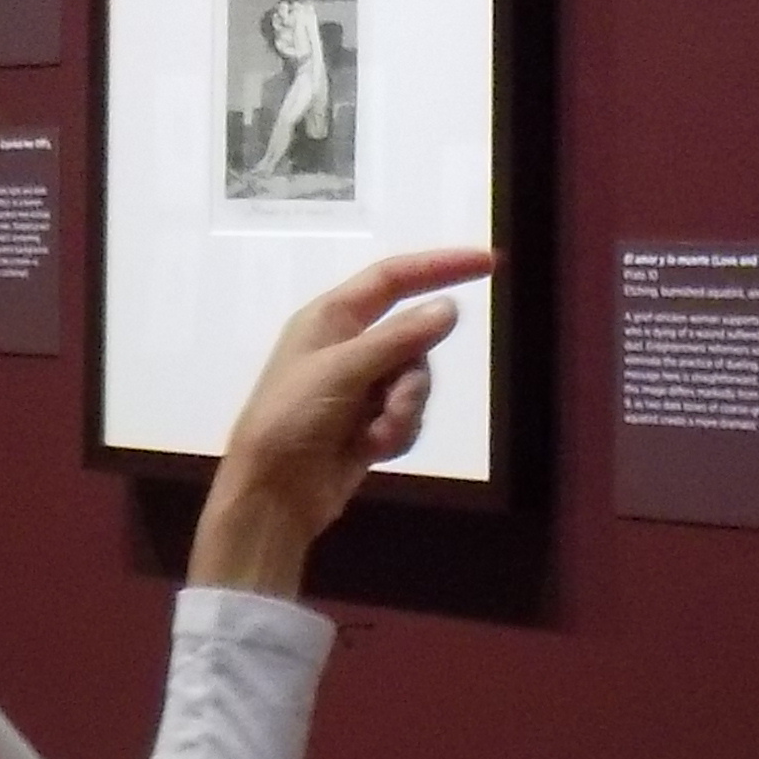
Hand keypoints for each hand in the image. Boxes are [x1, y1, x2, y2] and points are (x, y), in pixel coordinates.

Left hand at [189, 248, 497, 597]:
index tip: (488, 263)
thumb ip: (398, 338)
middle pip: (413, 340)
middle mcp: (347, 347)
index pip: (394, 278)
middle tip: (393, 403)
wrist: (270, 495)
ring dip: (404, 412)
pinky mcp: (369, 425)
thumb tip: (449, 308)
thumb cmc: (291, 419)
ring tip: (375, 436)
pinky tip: (372, 451)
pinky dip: (398, 433)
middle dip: (413, 377)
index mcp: (331, 318)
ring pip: (415, 383)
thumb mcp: (342, 371)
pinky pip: (409, 417)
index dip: (440, 266)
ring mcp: (359, 388)